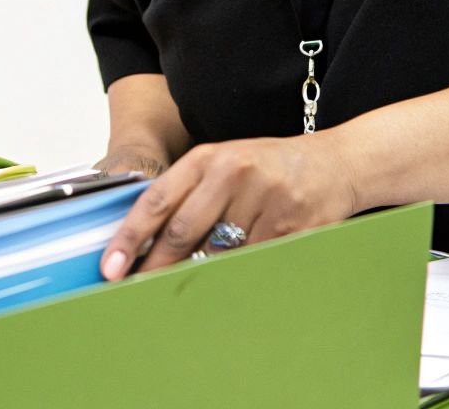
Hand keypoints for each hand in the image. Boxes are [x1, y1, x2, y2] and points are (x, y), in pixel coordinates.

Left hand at [98, 133, 358, 279]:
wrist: (337, 163)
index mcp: (210, 156)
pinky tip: (230, 284)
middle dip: (154, 268)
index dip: (130, 237)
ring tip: (186, 290)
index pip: (158, 200)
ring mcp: (263, 199)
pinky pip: (252, 264)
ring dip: (198, 277)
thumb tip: (145, 245)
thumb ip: (189, 195)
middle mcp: (234, 172)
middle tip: (136, 292)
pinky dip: (236, 278)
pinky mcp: (290, 226)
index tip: (111, 266)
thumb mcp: (227, 165)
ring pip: (216, 255)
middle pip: (181, 232)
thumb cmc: (273, 168)